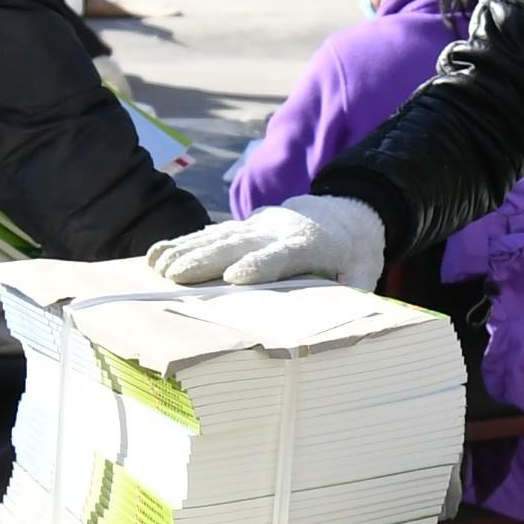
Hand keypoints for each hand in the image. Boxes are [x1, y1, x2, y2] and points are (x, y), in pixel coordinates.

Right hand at [144, 191, 387, 289]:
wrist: (344, 211)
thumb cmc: (354, 252)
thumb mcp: (366, 270)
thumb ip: (357, 289)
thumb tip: (349, 312)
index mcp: (310, 243)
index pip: (283, 254)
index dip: (260, 264)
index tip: (236, 278)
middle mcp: (278, 230)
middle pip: (239, 243)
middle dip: (207, 259)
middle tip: (175, 277)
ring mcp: (257, 226)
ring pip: (218, 237)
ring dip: (186, 251)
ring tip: (158, 269)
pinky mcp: (243, 228)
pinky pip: (210, 235)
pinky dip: (182, 243)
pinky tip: (157, 253)